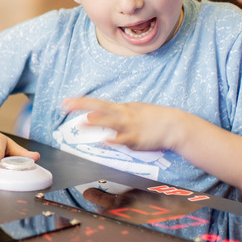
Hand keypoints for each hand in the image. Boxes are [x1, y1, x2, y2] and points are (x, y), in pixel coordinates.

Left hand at [62, 96, 177, 152]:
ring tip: (83, 121)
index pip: (98, 103)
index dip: (81, 102)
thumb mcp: (135, 110)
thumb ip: (118, 113)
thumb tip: (102, 115)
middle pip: (100, 108)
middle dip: (82, 106)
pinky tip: (105, 140)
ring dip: (97, 122)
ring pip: (110, 123)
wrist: (174, 125)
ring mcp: (129, 127)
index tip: (66, 101)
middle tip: (67, 105)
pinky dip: (114, 140)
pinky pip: (123, 140)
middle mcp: (124, 115)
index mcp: (122, 108)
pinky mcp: (136, 139)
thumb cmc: (154, 118)